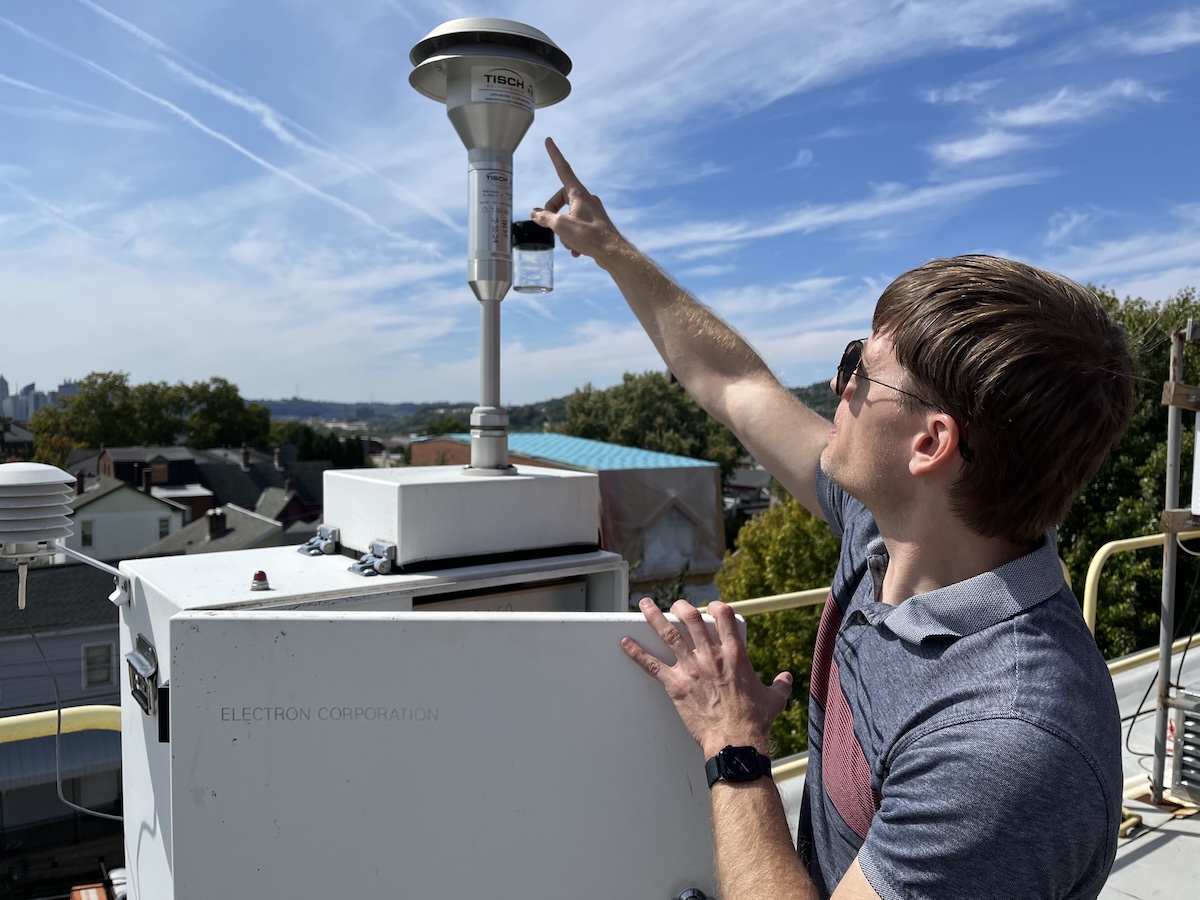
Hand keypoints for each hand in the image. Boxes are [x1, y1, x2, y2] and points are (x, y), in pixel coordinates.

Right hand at [531, 137, 625, 266]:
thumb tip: (535, 212)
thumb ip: (545, 217)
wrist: (613, 253)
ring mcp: (592, 211)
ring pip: (569, 216)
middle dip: (553, 214)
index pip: (563, 168)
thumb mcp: (561, 226)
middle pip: (561, 199)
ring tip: (570, 244)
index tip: (549, 141)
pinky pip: (579, 226)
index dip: (554, 155)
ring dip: (564, 231)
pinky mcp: (596, 223)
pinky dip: (574, 238)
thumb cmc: (589, 237)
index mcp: (578, 193)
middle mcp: (587, 198)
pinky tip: (576, 252)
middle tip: (551, 226)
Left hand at [622, 597, 792, 757]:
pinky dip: (637, 653)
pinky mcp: (676, 685)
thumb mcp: (774, 699)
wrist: (736, 741)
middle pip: (691, 619)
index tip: (712, 606)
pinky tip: (625, 643)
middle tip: (677, 605)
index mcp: (735, 654)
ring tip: (645, 605)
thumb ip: (780, 685)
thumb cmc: (755, 721)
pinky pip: (652, 665)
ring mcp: (691, 668)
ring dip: (654, 617)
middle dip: (682, 607)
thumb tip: (786, 678)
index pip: (724, 616)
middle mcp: (710, 655)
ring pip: (668, 634)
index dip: (716, 607)